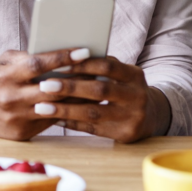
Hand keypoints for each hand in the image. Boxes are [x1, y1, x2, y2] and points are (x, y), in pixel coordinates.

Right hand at [0, 48, 91, 139]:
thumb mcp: (1, 64)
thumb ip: (24, 57)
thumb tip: (54, 53)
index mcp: (5, 76)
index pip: (37, 64)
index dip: (61, 57)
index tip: (83, 51)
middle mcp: (11, 97)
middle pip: (51, 88)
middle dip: (78, 78)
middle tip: (100, 70)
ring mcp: (17, 117)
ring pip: (56, 107)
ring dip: (79, 98)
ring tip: (99, 88)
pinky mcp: (23, 133)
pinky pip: (51, 121)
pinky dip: (68, 112)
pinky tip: (83, 104)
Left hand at [32, 57, 170, 142]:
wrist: (149, 116)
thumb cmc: (123, 88)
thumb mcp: (121, 74)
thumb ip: (100, 66)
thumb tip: (64, 57)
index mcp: (134, 75)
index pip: (107, 65)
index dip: (82, 64)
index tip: (58, 63)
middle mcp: (137, 96)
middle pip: (100, 90)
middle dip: (70, 87)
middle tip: (44, 85)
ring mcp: (133, 117)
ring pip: (94, 112)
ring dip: (65, 109)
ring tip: (41, 106)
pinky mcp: (125, 134)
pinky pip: (93, 128)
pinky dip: (71, 122)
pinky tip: (54, 118)